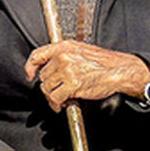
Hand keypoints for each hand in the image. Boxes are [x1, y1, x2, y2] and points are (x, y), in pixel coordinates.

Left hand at [24, 41, 149, 111]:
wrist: (119, 70)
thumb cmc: (105, 62)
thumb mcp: (81, 50)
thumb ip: (65, 55)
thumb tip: (52, 67)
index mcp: (64, 47)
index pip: (37, 55)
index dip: (30, 67)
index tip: (30, 74)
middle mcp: (63, 57)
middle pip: (44, 76)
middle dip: (49, 86)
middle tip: (57, 91)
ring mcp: (67, 70)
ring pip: (48, 88)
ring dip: (53, 96)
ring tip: (61, 98)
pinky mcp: (72, 85)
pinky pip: (55, 98)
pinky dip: (57, 104)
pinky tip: (64, 103)